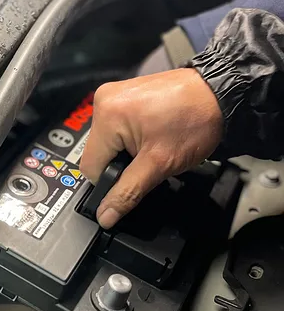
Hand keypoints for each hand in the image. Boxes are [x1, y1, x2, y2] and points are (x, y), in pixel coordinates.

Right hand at [80, 69, 222, 228]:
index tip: (135, 179)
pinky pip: (117, 126)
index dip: (112, 181)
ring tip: (154, 145)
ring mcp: (115, 94)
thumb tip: (105, 216)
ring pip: (108, 141)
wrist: (220, 96)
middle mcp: (104, 99)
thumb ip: (128, 193)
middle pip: (98, 152)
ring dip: (127, 150)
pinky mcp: (125, 94)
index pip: (90, 166)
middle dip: (122, 163)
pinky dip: (131, 137)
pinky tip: (152, 135)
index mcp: (106, 114)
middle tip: (149, 160)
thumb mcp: (159, 165)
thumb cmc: (195, 121)